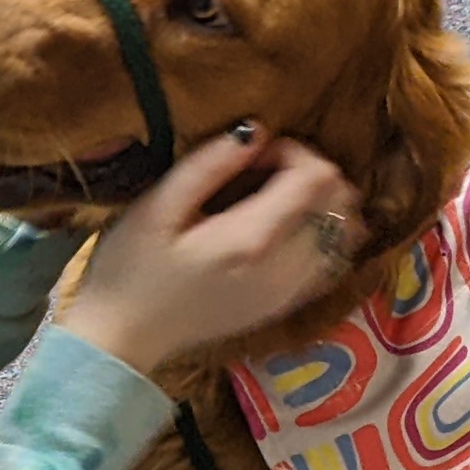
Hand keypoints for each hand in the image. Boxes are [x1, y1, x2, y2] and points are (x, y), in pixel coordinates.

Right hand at [53, 129, 361, 375]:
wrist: (123, 338)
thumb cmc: (129, 269)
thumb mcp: (156, 207)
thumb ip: (209, 164)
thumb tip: (256, 130)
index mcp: (251, 240)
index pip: (317, 176)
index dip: (292, 150)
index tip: (252, 154)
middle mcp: (284, 269)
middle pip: (340, 200)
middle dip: (310, 172)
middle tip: (262, 173)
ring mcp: (289, 291)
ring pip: (346, 230)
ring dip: (320, 202)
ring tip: (275, 198)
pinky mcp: (286, 304)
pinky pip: (334, 258)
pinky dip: (322, 232)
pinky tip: (285, 227)